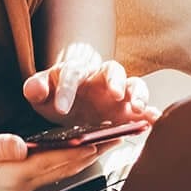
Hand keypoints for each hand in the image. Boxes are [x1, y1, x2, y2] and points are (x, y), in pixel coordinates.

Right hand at [0, 133, 102, 190]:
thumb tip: (21, 144)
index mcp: (15, 175)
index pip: (55, 161)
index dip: (80, 149)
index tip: (102, 139)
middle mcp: (24, 182)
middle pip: (66, 166)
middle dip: (93, 152)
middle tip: (118, 138)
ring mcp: (23, 183)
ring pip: (62, 169)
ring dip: (86, 156)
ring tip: (108, 142)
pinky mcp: (19, 179)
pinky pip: (52, 170)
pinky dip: (70, 159)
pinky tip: (80, 150)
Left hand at [23, 44, 152, 127]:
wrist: (72, 104)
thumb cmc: (57, 95)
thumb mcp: (41, 94)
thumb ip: (36, 89)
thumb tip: (35, 89)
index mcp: (76, 71)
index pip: (73, 73)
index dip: (67, 90)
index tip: (61, 109)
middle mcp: (101, 78)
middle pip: (113, 70)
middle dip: (116, 81)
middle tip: (115, 94)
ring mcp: (119, 93)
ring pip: (134, 85)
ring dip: (138, 95)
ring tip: (138, 108)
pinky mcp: (129, 109)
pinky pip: (145, 108)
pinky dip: (152, 113)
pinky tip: (156, 120)